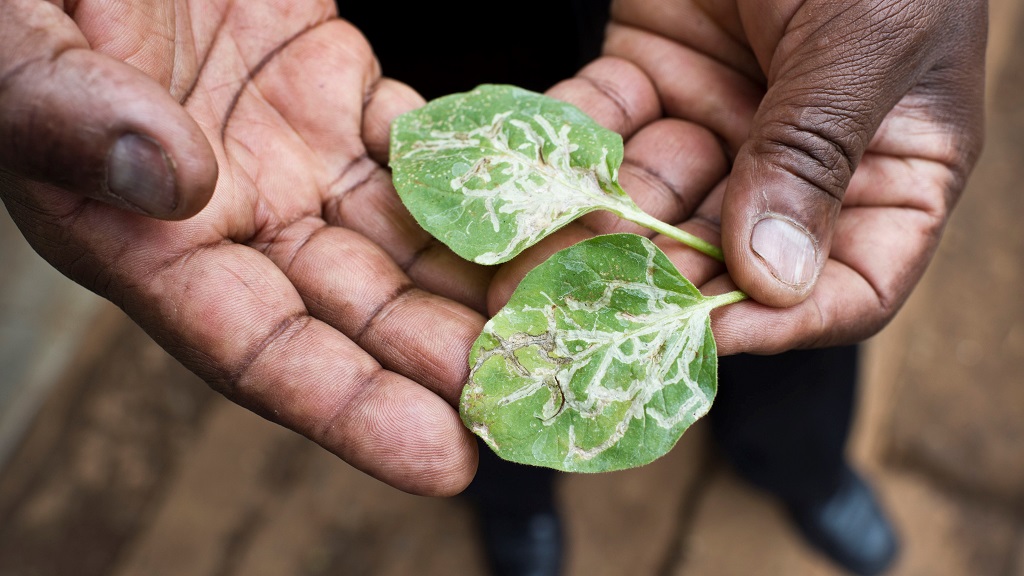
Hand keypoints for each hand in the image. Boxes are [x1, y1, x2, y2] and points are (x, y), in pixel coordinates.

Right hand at [0, 0, 495, 494]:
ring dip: (484, 275)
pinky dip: (481, 174)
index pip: (256, 351)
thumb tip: (174, 184)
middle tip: (544, 389)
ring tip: (569, 306)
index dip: (351, 410)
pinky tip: (544, 198)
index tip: (447, 459)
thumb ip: (70, 116)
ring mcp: (290, 156)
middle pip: (356, 311)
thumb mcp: (13, 47)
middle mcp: (231, 217)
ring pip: (404, 238)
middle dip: (449, 357)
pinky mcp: (332, 90)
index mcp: (141, 240)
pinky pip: (420, 148)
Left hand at [493, 0, 986, 354]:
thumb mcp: (864, 38)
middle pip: (729, 255)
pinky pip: (602, 126)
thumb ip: (816, 152)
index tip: (706, 336)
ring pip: (653, 202)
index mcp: (889, 165)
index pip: (850, 282)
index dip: (783, 322)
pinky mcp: (650, 75)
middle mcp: (800, 158)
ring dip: (591, 233)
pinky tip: (521, 182)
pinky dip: (562, 149)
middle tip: (578, 317)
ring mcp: (721, 120)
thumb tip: (772, 279)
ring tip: (527, 269)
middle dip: (654, 285)